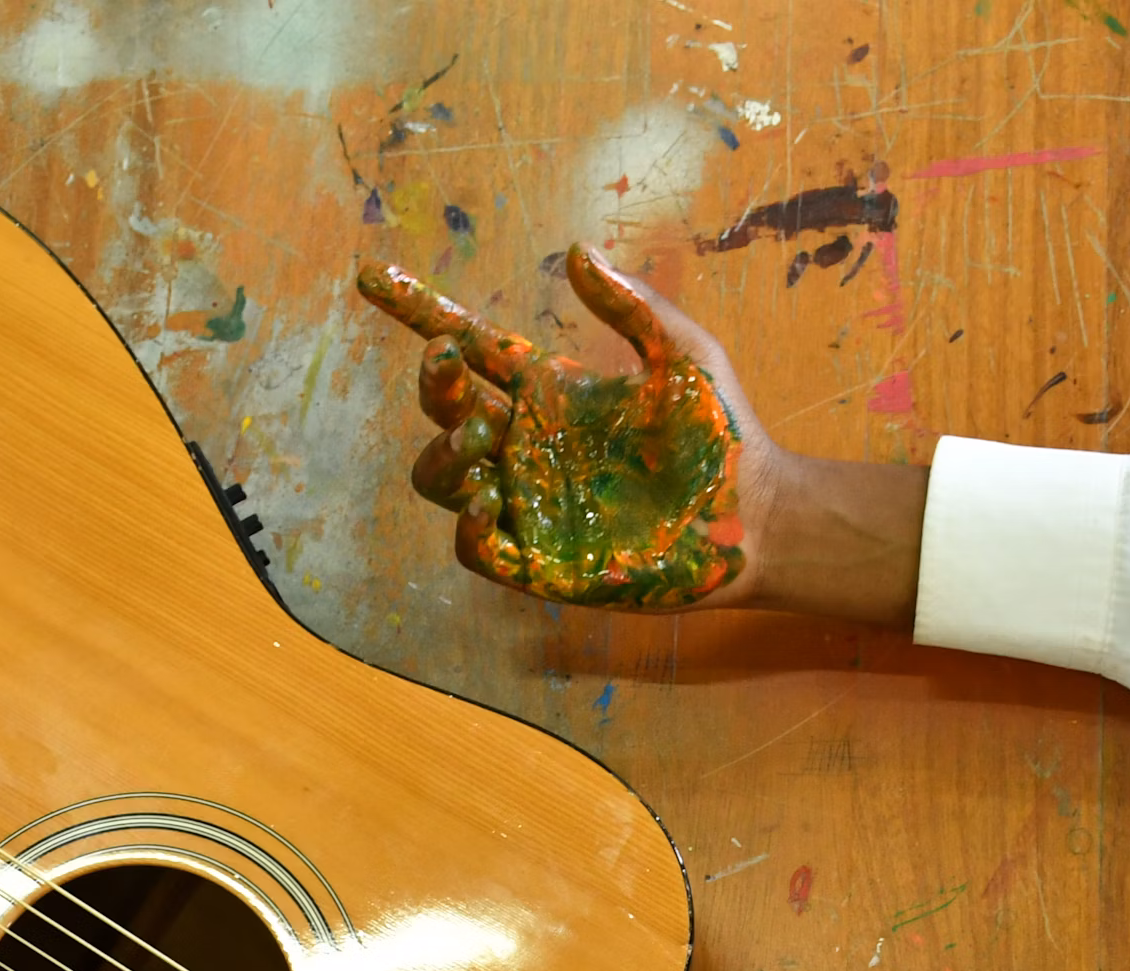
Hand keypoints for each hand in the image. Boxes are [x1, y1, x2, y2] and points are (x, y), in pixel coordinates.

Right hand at [359, 246, 764, 610]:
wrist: (756, 516)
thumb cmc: (721, 433)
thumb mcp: (681, 353)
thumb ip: (631, 305)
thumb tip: (576, 251)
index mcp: (549, 391)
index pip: (469, 348)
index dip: (418, 312)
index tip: (374, 277)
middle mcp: (527, 444)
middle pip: (442, 412)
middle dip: (434, 388)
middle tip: (457, 374)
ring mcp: (528, 503)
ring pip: (441, 477)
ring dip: (445, 455)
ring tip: (484, 441)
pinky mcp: (540, 561)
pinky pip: (474, 546)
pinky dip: (466, 524)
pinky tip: (487, 499)